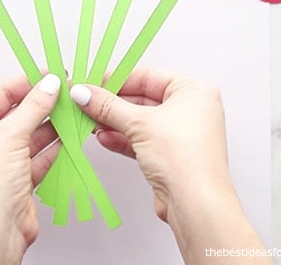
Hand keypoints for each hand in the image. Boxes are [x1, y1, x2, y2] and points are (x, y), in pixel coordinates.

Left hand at [0, 74, 61, 264]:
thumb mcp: (10, 135)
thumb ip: (34, 107)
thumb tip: (49, 84)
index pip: (1, 91)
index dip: (28, 81)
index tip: (53, 74)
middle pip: (18, 111)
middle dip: (43, 103)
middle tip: (68, 91)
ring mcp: (0, 159)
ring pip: (31, 133)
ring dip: (52, 123)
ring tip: (74, 110)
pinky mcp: (17, 177)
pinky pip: (39, 154)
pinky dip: (54, 146)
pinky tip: (69, 135)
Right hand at [70, 68, 271, 264]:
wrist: (195, 203)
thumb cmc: (185, 158)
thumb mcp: (139, 123)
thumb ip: (108, 106)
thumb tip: (85, 93)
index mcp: (193, 91)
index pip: (148, 77)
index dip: (117, 79)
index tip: (93, 83)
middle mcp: (190, 110)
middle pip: (141, 99)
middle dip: (112, 104)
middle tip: (86, 101)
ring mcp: (179, 134)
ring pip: (139, 121)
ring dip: (113, 122)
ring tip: (89, 120)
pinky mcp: (169, 155)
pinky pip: (141, 140)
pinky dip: (121, 138)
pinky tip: (103, 137)